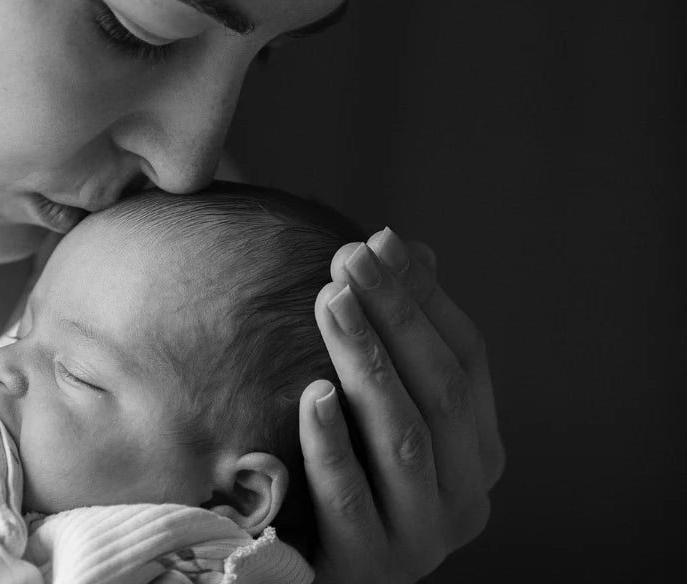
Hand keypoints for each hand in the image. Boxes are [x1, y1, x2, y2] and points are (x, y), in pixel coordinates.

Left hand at [300, 228, 504, 582]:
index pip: (468, 360)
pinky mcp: (367, 566)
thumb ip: (405, 336)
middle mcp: (466, 495)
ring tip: (330, 300)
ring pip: (403, 439)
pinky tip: (312, 393)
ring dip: (367, 362)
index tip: (380, 241)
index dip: (425, 298)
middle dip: (395, 316)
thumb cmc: (356, 471)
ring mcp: (421, 537)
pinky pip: (350, 500)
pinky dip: (333, 445)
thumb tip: (411, 247)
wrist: (318, 570)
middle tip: (349, 257)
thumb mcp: (385, 402)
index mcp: (481, 450)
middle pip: (439, 391)